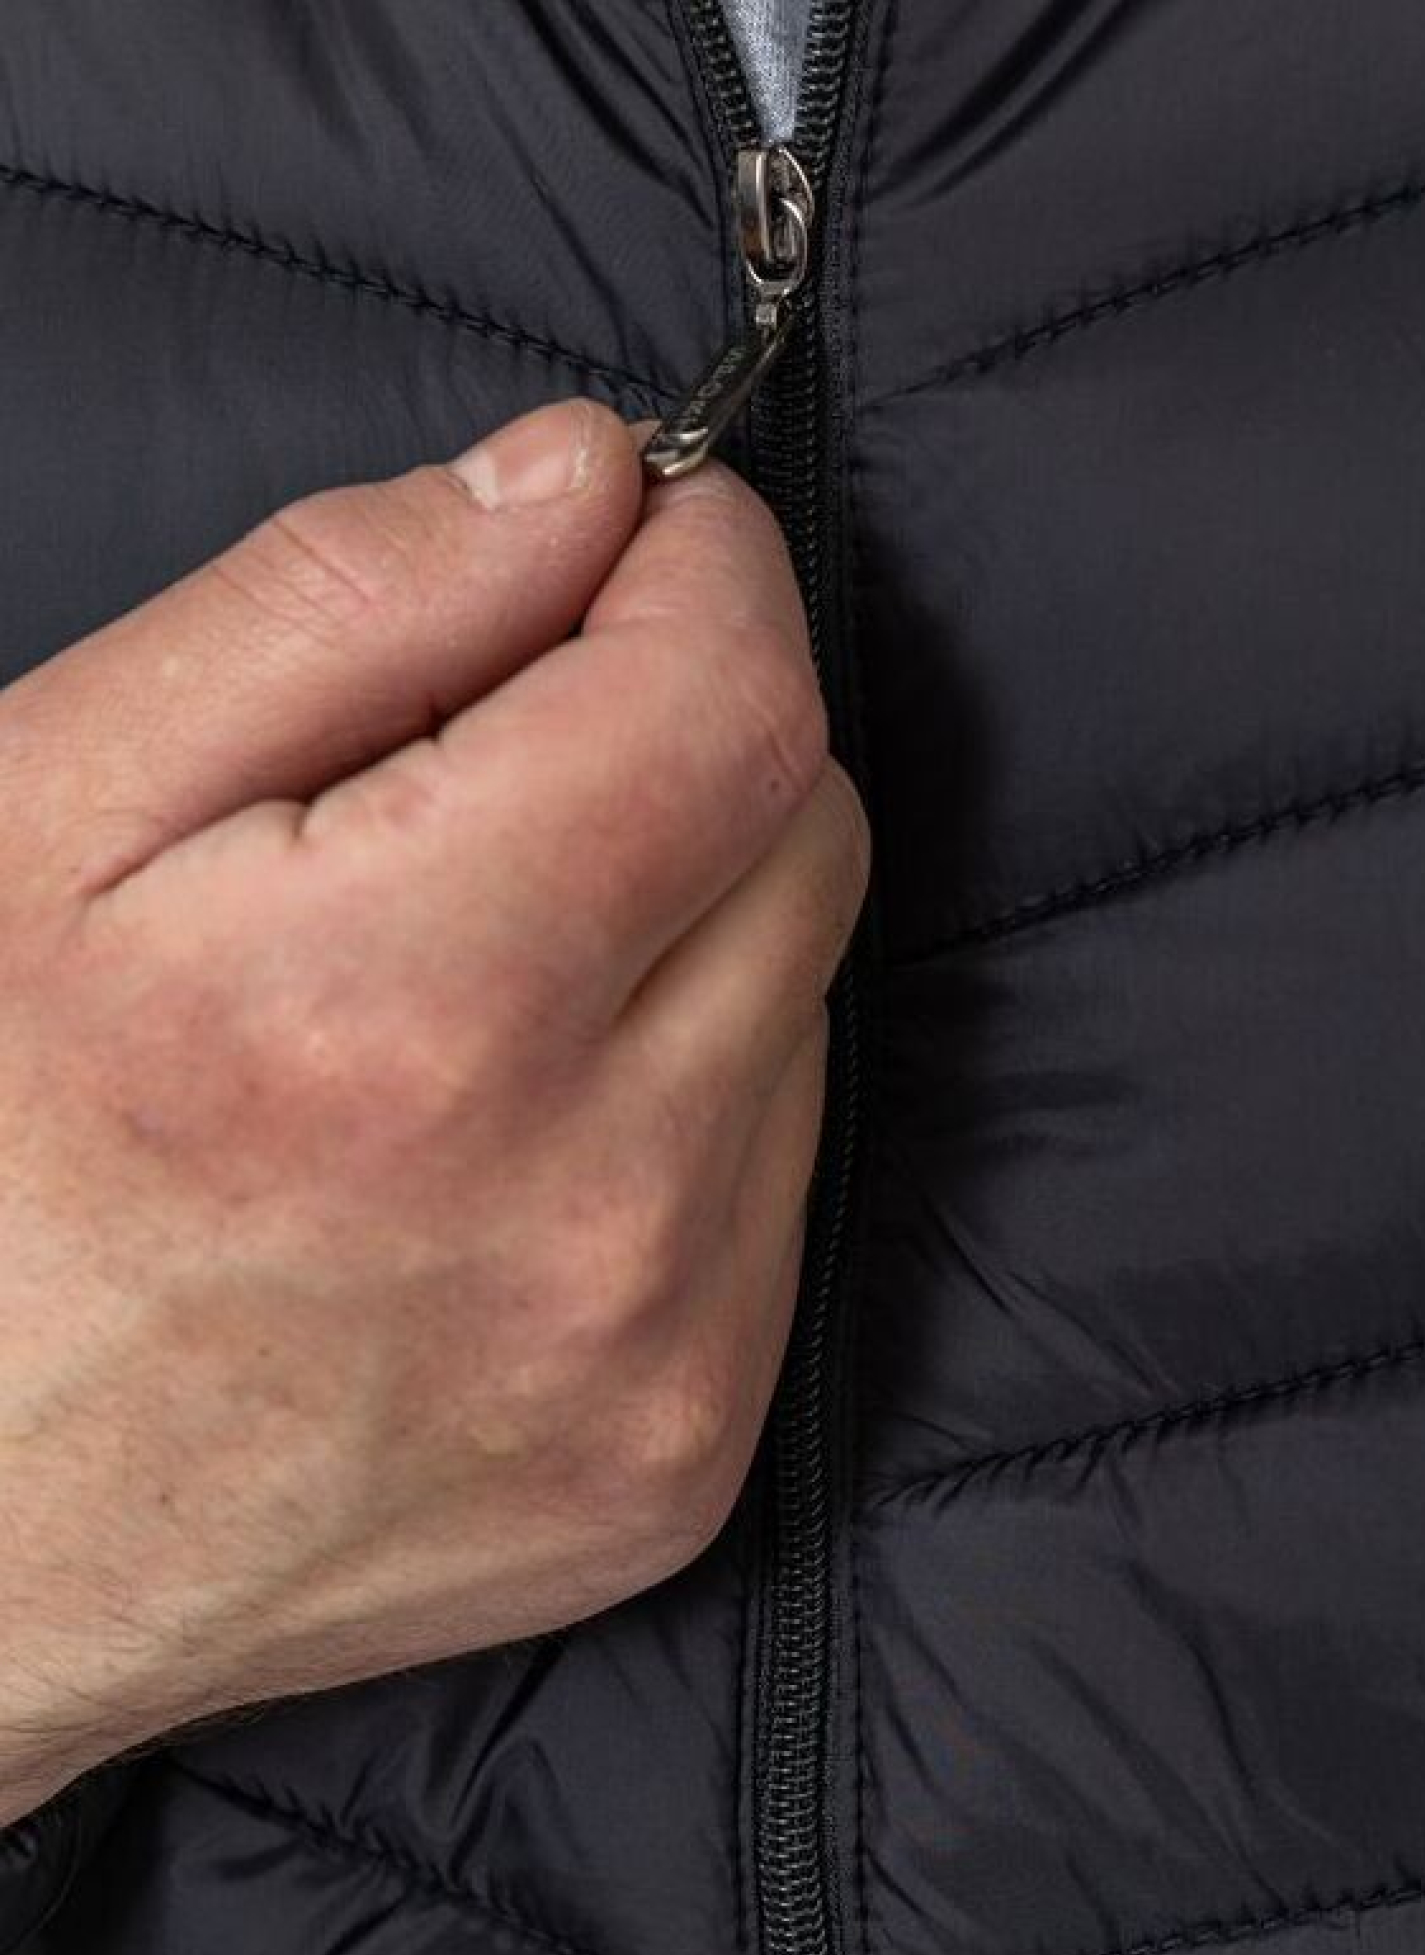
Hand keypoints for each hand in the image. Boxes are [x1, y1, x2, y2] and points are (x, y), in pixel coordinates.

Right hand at [0, 398, 867, 1824]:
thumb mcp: (50, 815)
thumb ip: (340, 608)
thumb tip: (583, 483)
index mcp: (416, 1009)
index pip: (736, 701)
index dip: (698, 573)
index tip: (625, 541)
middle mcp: (589, 1208)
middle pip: (807, 846)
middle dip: (686, 749)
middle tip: (502, 776)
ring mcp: (660, 1362)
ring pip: (804, 1019)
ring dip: (684, 947)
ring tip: (462, 1003)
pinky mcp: (687, 1460)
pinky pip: (774, 1200)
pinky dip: (681, 1128)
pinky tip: (502, 1155)